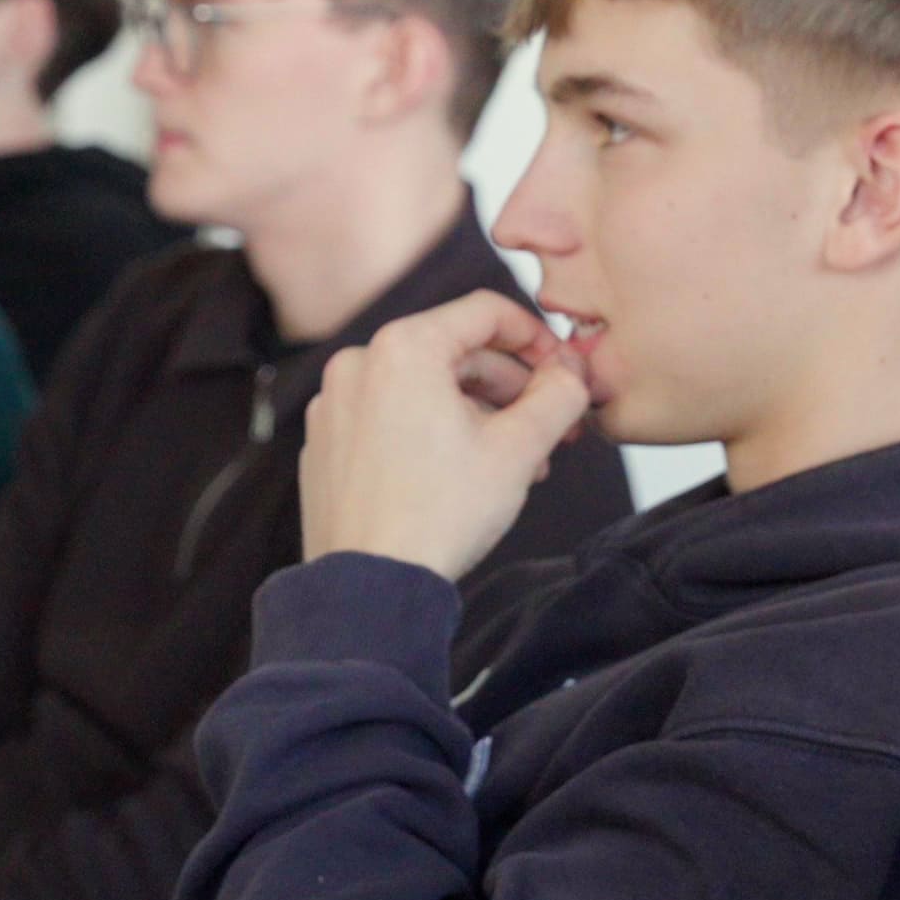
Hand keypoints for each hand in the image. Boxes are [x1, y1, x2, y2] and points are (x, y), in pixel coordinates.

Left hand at [300, 294, 590, 580]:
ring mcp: (335, 405)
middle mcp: (359, 364)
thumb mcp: (520, 449)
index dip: (537, 337)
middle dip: (510, 389)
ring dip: (477, 415)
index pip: (486, 312)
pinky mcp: (326, 443)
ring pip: (424, 389)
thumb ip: (559, 395)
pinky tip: (463, 474)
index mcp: (403, 348)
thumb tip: (573, 370)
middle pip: (455, 353)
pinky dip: (431, 432)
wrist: (370, 587)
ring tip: (515, 461)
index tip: (562, 370)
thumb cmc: (438, 516)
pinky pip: (390, 417)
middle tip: (550, 426)